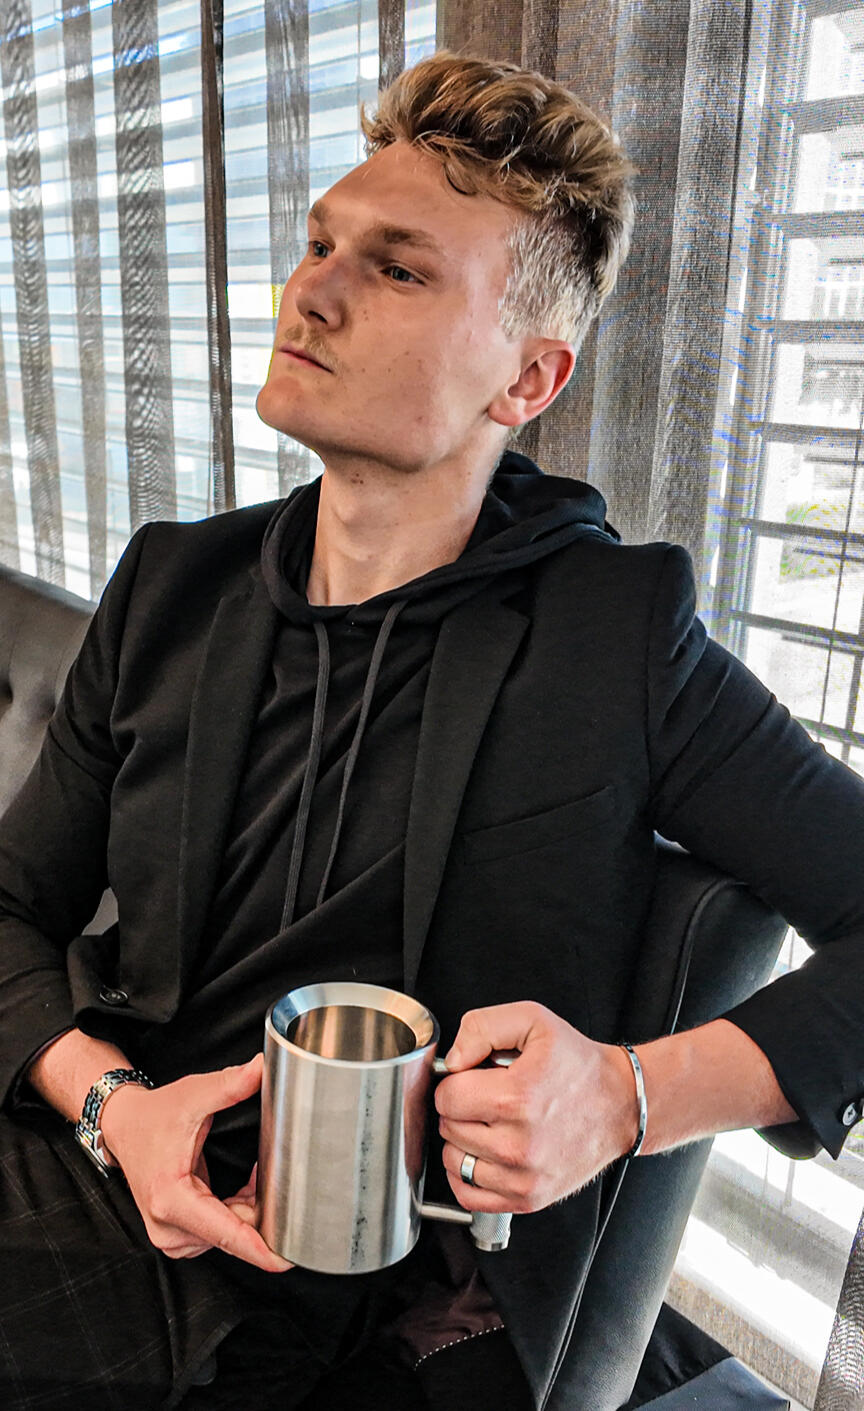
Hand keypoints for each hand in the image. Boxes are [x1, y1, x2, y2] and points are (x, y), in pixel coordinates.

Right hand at [100, 1053, 290, 1271]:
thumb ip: (230, 1084)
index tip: (286, 1260)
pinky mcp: (177, 1234)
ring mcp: (170, 1234)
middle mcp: (168, 1226)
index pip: (227, 1235)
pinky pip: (220, 1232)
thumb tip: (260, 1068)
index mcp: (171, 1199)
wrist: (124, 1127)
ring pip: (229, 1235)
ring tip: (255, 1176)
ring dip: (249, 1210)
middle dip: (262, 1213)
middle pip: (232, 1234)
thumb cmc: (154, 1116)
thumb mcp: (193, 1095)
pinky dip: (237, 1211)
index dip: (260, 1250)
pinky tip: (245, 1187)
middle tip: (278, 1179)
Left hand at [435, 1002, 635, 1213]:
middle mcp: (518, 1144)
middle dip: (462, 1107)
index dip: (457, 1080)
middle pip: (449, 1127)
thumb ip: (483, 1028)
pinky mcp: (528, 1198)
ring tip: (491, 1123)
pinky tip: (484, 1153)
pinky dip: (467, 1175)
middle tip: (490, 1097)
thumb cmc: (579, 1066)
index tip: (475, 1078)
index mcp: (516, 1098)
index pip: (447, 1096)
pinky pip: (470, 1196)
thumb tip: (453, 1060)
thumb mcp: (534, 1022)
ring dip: (463, 1140)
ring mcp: (523, 1177)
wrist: (621, 1104)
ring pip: (454, 1161)